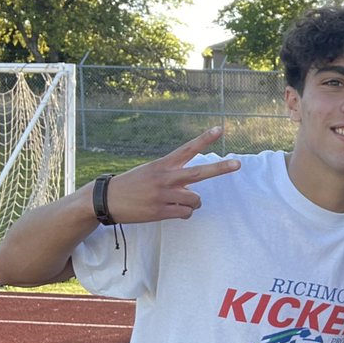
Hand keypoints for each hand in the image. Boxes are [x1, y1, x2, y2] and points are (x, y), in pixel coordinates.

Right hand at [102, 126, 240, 222]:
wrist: (106, 199)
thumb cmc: (131, 185)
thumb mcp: (150, 172)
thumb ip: (172, 176)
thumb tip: (192, 190)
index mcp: (163, 165)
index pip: (188, 149)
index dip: (204, 139)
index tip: (220, 129)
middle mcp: (165, 178)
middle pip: (199, 173)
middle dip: (220, 168)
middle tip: (238, 164)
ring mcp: (163, 195)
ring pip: (195, 199)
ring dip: (193, 203)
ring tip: (179, 202)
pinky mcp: (160, 211)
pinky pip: (186, 213)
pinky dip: (185, 213)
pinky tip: (174, 211)